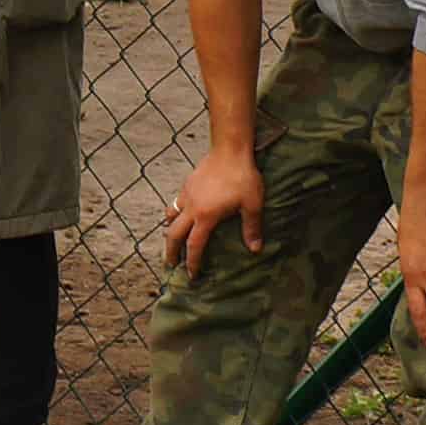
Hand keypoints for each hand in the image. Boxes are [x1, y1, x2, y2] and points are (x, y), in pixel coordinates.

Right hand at [165, 148, 268, 277]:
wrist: (230, 149)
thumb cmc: (243, 177)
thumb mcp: (252, 205)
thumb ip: (251, 228)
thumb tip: (255, 249)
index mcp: (206, 217)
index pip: (194, 246)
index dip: (192, 262)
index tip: (192, 275)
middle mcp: (191, 208)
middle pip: (173, 234)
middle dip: (171, 252)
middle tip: (171, 264)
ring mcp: (187, 194)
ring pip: (170, 216)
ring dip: (170, 230)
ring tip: (173, 239)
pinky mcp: (187, 184)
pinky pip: (176, 203)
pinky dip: (175, 213)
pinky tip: (184, 214)